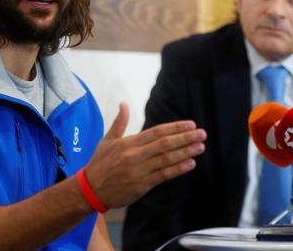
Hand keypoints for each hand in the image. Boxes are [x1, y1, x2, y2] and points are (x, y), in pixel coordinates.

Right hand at [83, 102, 205, 207]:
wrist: (90, 190)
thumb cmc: (99, 164)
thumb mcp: (107, 140)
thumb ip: (119, 122)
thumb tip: (124, 103)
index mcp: (129, 143)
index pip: (157, 132)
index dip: (175, 128)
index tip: (190, 125)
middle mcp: (135, 155)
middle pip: (165, 144)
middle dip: (185, 138)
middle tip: (202, 134)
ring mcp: (140, 171)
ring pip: (167, 159)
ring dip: (186, 152)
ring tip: (200, 147)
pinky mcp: (142, 185)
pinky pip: (163, 176)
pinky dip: (178, 169)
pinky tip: (190, 163)